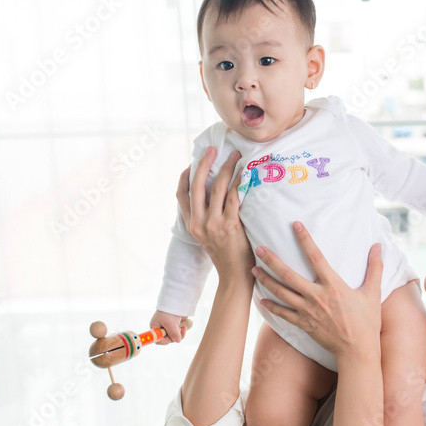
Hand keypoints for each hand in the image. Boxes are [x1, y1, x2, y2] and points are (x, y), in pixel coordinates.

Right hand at [149, 311, 188, 345]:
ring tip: (183, 328)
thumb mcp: (170, 324)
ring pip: (174, 337)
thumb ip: (173, 334)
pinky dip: (182, 331)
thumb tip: (177, 341)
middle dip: (175, 336)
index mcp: (155, 328)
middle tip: (180, 330)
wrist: (176, 301)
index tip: (170, 339)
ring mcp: (168, 327)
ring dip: (179, 333)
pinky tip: (184, 327)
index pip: (158, 340)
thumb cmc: (169, 312)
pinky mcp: (174, 326)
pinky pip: (178, 333)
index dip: (164, 341)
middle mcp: (161, 329)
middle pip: (168, 339)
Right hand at [177, 147, 253, 278]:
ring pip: (217, 187)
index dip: (185, 176)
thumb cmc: (226, 254)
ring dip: (227, 168)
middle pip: (196, 185)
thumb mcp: (208, 236)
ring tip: (236, 157)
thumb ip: (207, 217)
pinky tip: (245, 173)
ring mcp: (213, 224)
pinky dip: (239, 182)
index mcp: (191, 225)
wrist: (235, 275)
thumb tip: (215, 194)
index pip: (181, 195)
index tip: (192, 162)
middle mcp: (199, 223)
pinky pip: (234, 197)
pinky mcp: (230, 225)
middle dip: (204, 163)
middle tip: (213, 149)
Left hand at [252, 222, 382, 359]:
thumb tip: (379, 246)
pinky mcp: (303, 324)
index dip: (305, 239)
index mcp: (333, 285)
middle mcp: (317, 296)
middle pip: (288, 275)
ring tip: (253, 269)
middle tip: (259, 249)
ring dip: (266, 280)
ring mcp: (308, 311)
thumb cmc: (367, 321)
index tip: (295, 225)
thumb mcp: (373, 292)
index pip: (316, 257)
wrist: (357, 350)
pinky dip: (271, 307)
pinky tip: (261, 300)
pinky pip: (283, 314)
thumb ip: (375, 267)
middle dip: (272, 261)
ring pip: (281, 293)